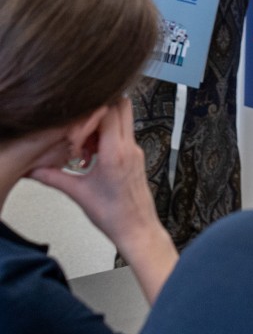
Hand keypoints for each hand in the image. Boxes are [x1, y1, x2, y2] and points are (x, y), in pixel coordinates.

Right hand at [28, 98, 176, 301]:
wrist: (137, 227)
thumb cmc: (114, 214)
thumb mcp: (78, 193)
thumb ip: (54, 177)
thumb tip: (35, 169)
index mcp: (116, 153)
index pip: (110, 112)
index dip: (91, 111)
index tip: (76, 125)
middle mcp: (129, 147)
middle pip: (122, 107)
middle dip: (99, 110)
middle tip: (81, 128)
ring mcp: (135, 150)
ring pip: (124, 118)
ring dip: (104, 122)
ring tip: (86, 145)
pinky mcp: (136, 156)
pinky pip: (124, 133)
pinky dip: (108, 135)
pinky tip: (93, 154)